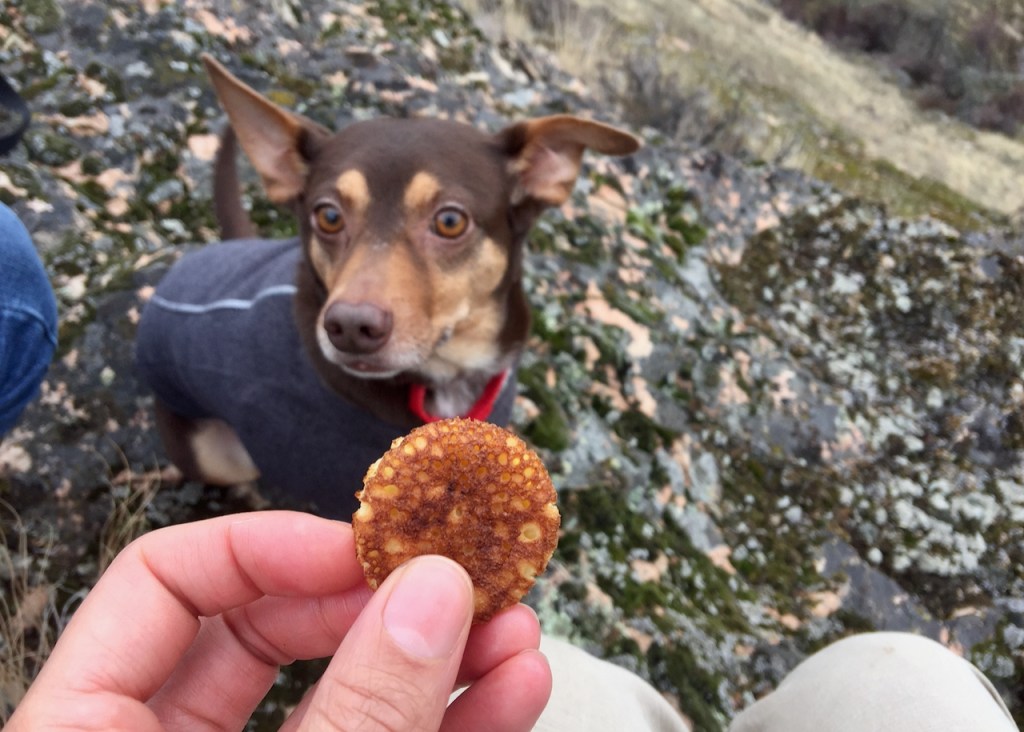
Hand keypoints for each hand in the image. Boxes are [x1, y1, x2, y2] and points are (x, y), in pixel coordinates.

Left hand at [8, 511, 551, 730]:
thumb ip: (351, 710)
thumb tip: (430, 590)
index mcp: (90, 729)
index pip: (165, 579)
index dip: (273, 544)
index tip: (370, 548)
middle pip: (273, 627)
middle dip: (383, 599)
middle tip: (462, 575)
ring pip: (344, 694)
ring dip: (441, 660)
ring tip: (516, 625)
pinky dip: (449, 723)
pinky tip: (510, 691)